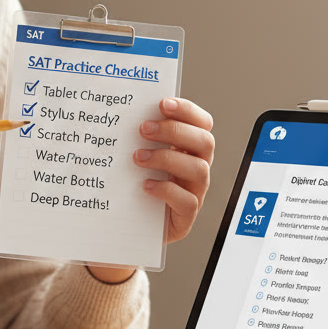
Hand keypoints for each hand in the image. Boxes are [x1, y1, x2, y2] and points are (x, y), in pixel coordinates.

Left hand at [87, 97, 214, 284]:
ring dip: (167, 158)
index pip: (202, 123)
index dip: (187, 110)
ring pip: (199, 170)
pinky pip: (188, 202)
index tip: (163, 103)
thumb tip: (122, 108)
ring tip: (138, 157)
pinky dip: (167, 190)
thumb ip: (138, 135)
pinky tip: (145, 186)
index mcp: (189, 148)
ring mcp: (195, 192)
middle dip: (175, 131)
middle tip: (144, 128)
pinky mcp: (185, 217)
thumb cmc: (132, 184)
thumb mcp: (137, 155)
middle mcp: (197, 167)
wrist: (126, 225)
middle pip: (205, 142)